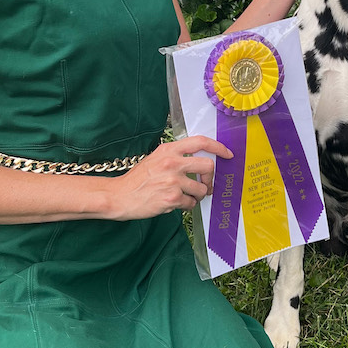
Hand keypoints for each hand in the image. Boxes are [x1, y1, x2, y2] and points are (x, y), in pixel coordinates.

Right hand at [111, 136, 232, 219]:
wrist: (119, 196)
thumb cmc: (138, 179)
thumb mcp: (155, 158)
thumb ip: (175, 156)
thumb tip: (199, 161)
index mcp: (169, 150)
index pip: (200, 142)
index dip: (219, 147)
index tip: (227, 154)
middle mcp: (172, 163)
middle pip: (207, 166)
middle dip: (210, 179)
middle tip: (205, 185)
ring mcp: (172, 181)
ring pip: (201, 189)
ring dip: (197, 195)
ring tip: (187, 197)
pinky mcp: (171, 198)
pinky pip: (190, 203)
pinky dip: (187, 205)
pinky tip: (176, 203)